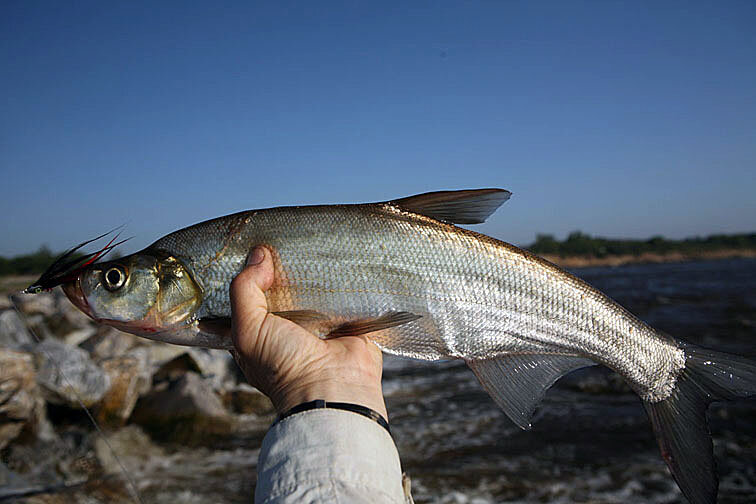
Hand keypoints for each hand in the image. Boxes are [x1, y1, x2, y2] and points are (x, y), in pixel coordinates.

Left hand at [229, 246, 387, 419]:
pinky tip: (337, 257)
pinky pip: (344, 291)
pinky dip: (342, 277)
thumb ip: (243, 290)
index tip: (251, 244)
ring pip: (313, 285)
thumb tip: (259, 255)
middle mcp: (288, 326)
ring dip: (313, 269)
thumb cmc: (284, 368)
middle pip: (282, 285)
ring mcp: (319, 322)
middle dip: (281, 265)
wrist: (333, 387)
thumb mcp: (248, 331)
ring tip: (310, 242)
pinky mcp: (347, 318)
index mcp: (259, 332)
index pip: (248, 295)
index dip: (247, 272)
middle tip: (282, 238)